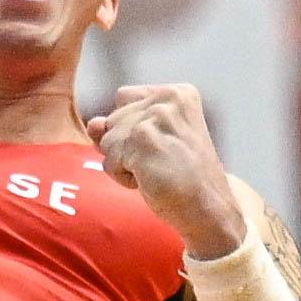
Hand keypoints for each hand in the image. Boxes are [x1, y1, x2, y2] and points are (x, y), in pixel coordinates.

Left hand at [88, 84, 244, 257]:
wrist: (207, 207)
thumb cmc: (181, 178)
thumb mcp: (151, 143)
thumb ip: (119, 126)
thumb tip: (93, 123)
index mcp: (177, 93)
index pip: (123, 99)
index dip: (131, 130)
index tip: (163, 148)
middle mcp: (169, 97)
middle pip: (112, 120)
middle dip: (125, 148)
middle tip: (161, 163)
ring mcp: (156, 116)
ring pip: (107, 140)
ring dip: (124, 164)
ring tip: (156, 171)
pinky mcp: (143, 137)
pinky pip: (109, 159)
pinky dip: (123, 177)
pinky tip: (151, 180)